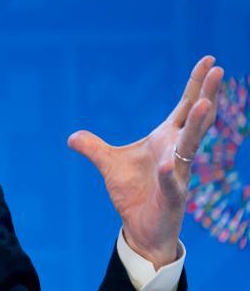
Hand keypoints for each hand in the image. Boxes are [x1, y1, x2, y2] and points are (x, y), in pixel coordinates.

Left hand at [67, 56, 222, 268]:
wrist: (141, 229)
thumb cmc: (134, 194)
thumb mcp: (109, 165)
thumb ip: (93, 148)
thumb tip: (72, 137)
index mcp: (166, 140)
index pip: (183, 107)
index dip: (196, 84)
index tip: (210, 60)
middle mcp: (177, 153)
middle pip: (195, 119)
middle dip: (206, 94)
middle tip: (219, 71)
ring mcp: (178, 174)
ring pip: (190, 146)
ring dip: (197, 125)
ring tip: (205, 103)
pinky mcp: (171, 198)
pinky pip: (172, 183)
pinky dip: (170, 174)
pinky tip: (168, 165)